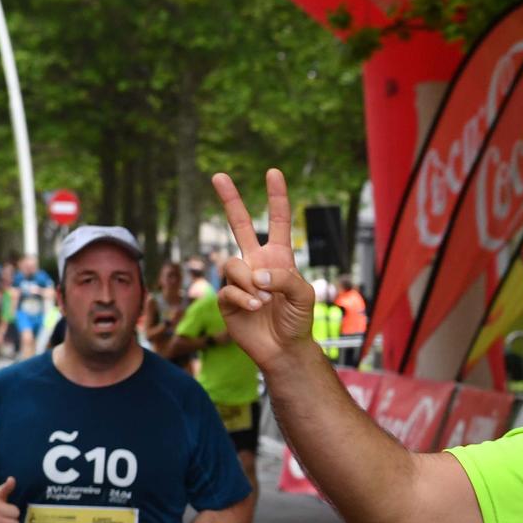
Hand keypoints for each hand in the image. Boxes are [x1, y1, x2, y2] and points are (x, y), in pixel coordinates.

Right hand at [210, 168, 316, 367]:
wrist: (282, 349)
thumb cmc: (297, 321)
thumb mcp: (304, 295)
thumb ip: (284, 277)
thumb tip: (255, 273)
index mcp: (279, 258)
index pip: (278, 222)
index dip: (277, 198)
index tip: (273, 173)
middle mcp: (256, 263)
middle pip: (240, 225)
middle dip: (230, 200)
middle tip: (218, 175)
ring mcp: (240, 279)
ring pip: (233, 264)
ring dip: (249, 282)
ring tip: (264, 301)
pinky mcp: (226, 298)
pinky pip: (228, 289)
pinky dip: (244, 297)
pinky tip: (255, 308)